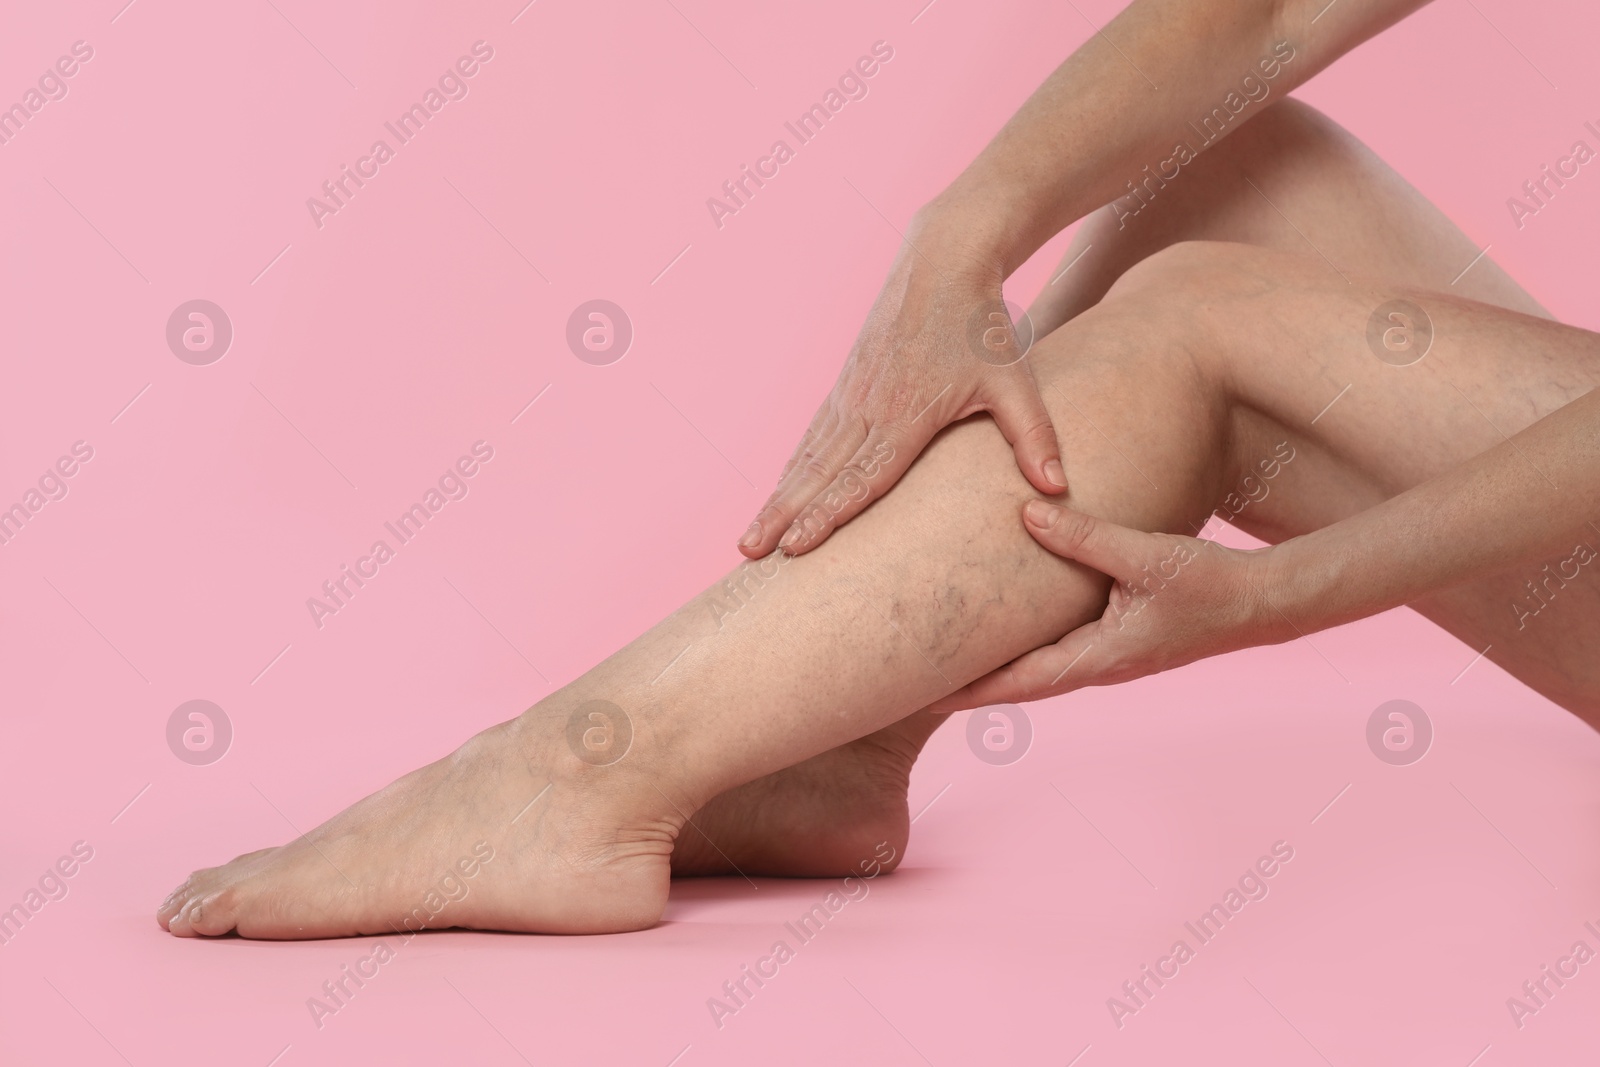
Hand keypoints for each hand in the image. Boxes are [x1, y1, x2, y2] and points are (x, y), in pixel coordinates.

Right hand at [737, 213, 1066, 558]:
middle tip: (750, 553)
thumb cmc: (982, 325)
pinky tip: (778, 494)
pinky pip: (812, 437)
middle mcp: (868, 406)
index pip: (861, 476)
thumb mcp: (1015, 381)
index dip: (828, 515)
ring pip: (807, 458)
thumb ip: (1034, 437)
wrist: (944, 260)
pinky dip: (791, 470)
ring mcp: (850, 394)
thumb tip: (1057, 489)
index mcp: (906, 412)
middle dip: (783, 517)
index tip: (797, 548)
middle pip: (819, 474)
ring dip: (777, 499)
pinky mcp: (846, 385)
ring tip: (749, 539)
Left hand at [930, 502, 1300, 710]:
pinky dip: (1026, 644)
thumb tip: (1026, 514)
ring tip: (947, 654)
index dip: (969, 690)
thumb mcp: (1146, 556)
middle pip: (1018, 682)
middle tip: (912, 678)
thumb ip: (1085, 538)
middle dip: (969, 682)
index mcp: (1099, 659)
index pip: (1018, 684)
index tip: (921, 694)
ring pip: (1038, 665)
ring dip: (996, 664)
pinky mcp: (1118, 637)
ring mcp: (1108, 655)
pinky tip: (1006, 627)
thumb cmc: (1211, 585)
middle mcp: (1098, 665)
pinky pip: (1059, 646)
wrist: (1265, 603)